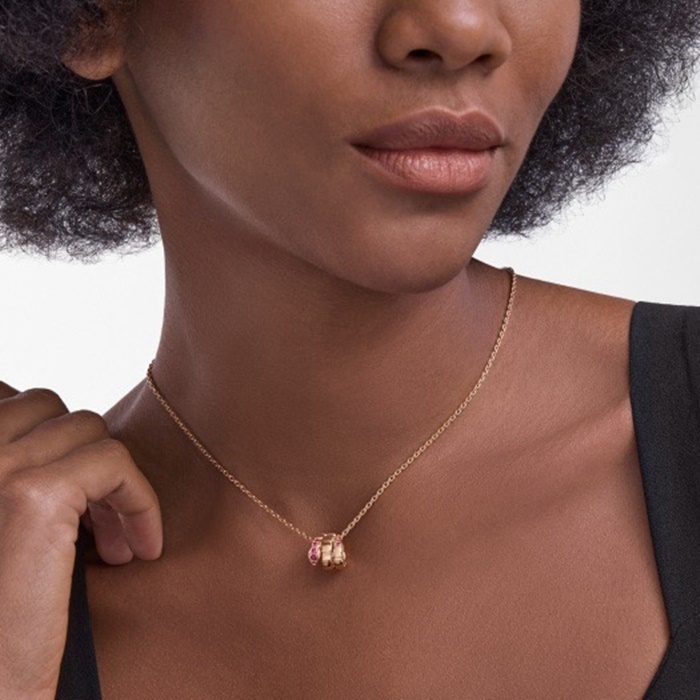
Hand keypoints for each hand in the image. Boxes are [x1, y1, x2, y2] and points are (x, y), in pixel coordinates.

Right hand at [0, 382, 161, 698]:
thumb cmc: (2, 603)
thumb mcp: (6, 517)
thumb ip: (17, 470)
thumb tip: (54, 422)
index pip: (8, 397)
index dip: (47, 440)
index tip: (69, 492)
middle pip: (51, 408)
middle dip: (81, 458)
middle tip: (95, 519)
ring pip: (88, 430)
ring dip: (111, 483)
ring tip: (113, 541)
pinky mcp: (34, 496)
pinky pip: (115, 462)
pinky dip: (140, 501)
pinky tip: (138, 547)